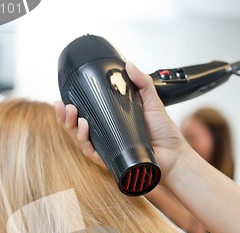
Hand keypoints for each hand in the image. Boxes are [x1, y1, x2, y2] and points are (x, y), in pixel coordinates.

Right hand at [54, 62, 187, 179]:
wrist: (175, 155)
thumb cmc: (165, 134)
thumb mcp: (152, 102)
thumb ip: (142, 83)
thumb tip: (129, 65)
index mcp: (112, 125)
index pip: (86, 117)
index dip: (71, 110)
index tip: (64, 98)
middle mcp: (107, 138)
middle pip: (77, 130)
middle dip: (65, 118)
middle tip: (64, 105)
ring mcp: (108, 150)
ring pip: (81, 142)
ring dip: (71, 127)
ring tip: (72, 113)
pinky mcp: (112, 161)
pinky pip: (92, 153)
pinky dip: (84, 141)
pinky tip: (84, 127)